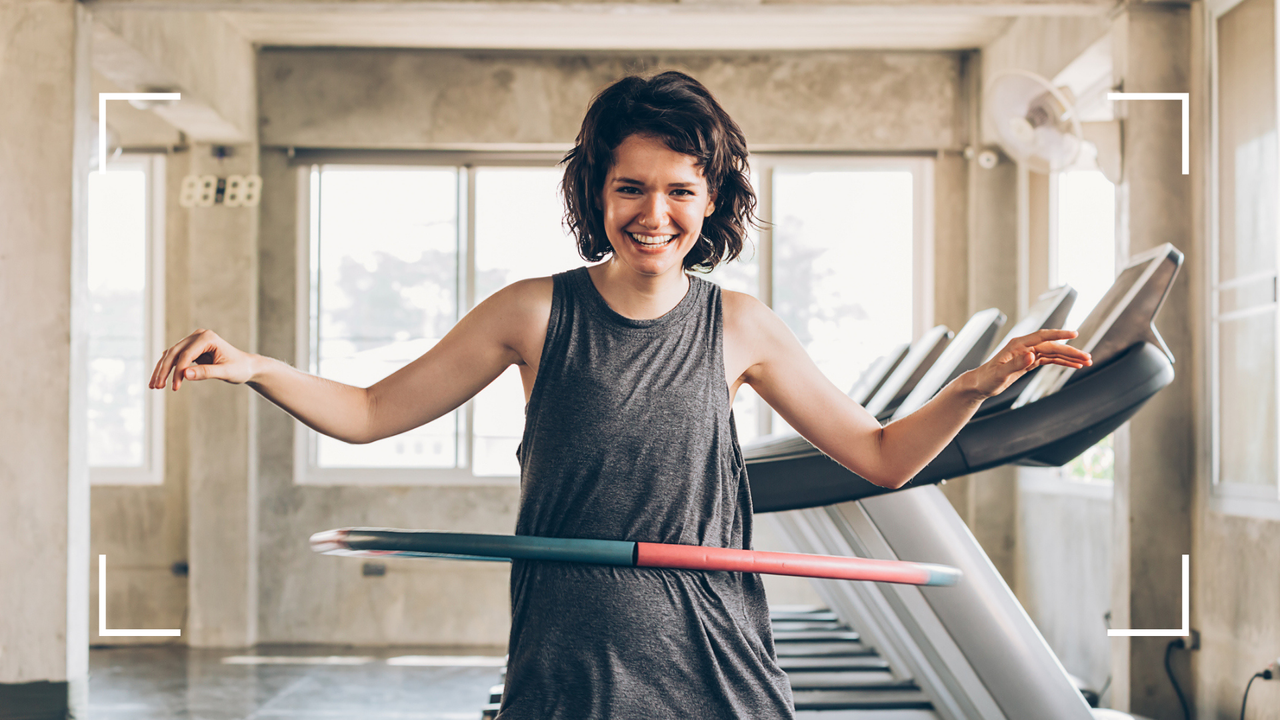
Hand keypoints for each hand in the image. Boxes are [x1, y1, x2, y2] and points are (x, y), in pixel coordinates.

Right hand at [149, 329, 255, 391]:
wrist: (246, 366)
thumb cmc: (239, 368)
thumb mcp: (225, 372)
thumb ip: (206, 372)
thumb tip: (184, 374)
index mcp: (207, 337)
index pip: (186, 354)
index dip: (178, 371)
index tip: (175, 387)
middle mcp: (198, 336)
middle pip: (174, 353)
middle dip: (163, 370)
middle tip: (156, 387)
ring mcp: (193, 341)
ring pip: (171, 355)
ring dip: (161, 370)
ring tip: (154, 386)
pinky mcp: (191, 348)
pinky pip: (175, 358)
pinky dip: (167, 368)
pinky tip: (159, 379)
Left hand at [967, 329, 1091, 398]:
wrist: (980, 384)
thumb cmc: (987, 378)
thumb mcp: (1000, 373)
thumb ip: (1016, 364)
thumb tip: (1032, 355)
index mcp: (1018, 345)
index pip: (1043, 336)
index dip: (1059, 334)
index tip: (1074, 333)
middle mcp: (1025, 347)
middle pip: (1052, 346)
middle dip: (1071, 351)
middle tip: (1088, 357)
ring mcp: (1028, 354)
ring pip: (1053, 353)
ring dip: (1069, 357)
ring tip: (1087, 362)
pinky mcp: (1029, 362)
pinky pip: (1049, 360)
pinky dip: (1062, 362)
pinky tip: (1074, 365)